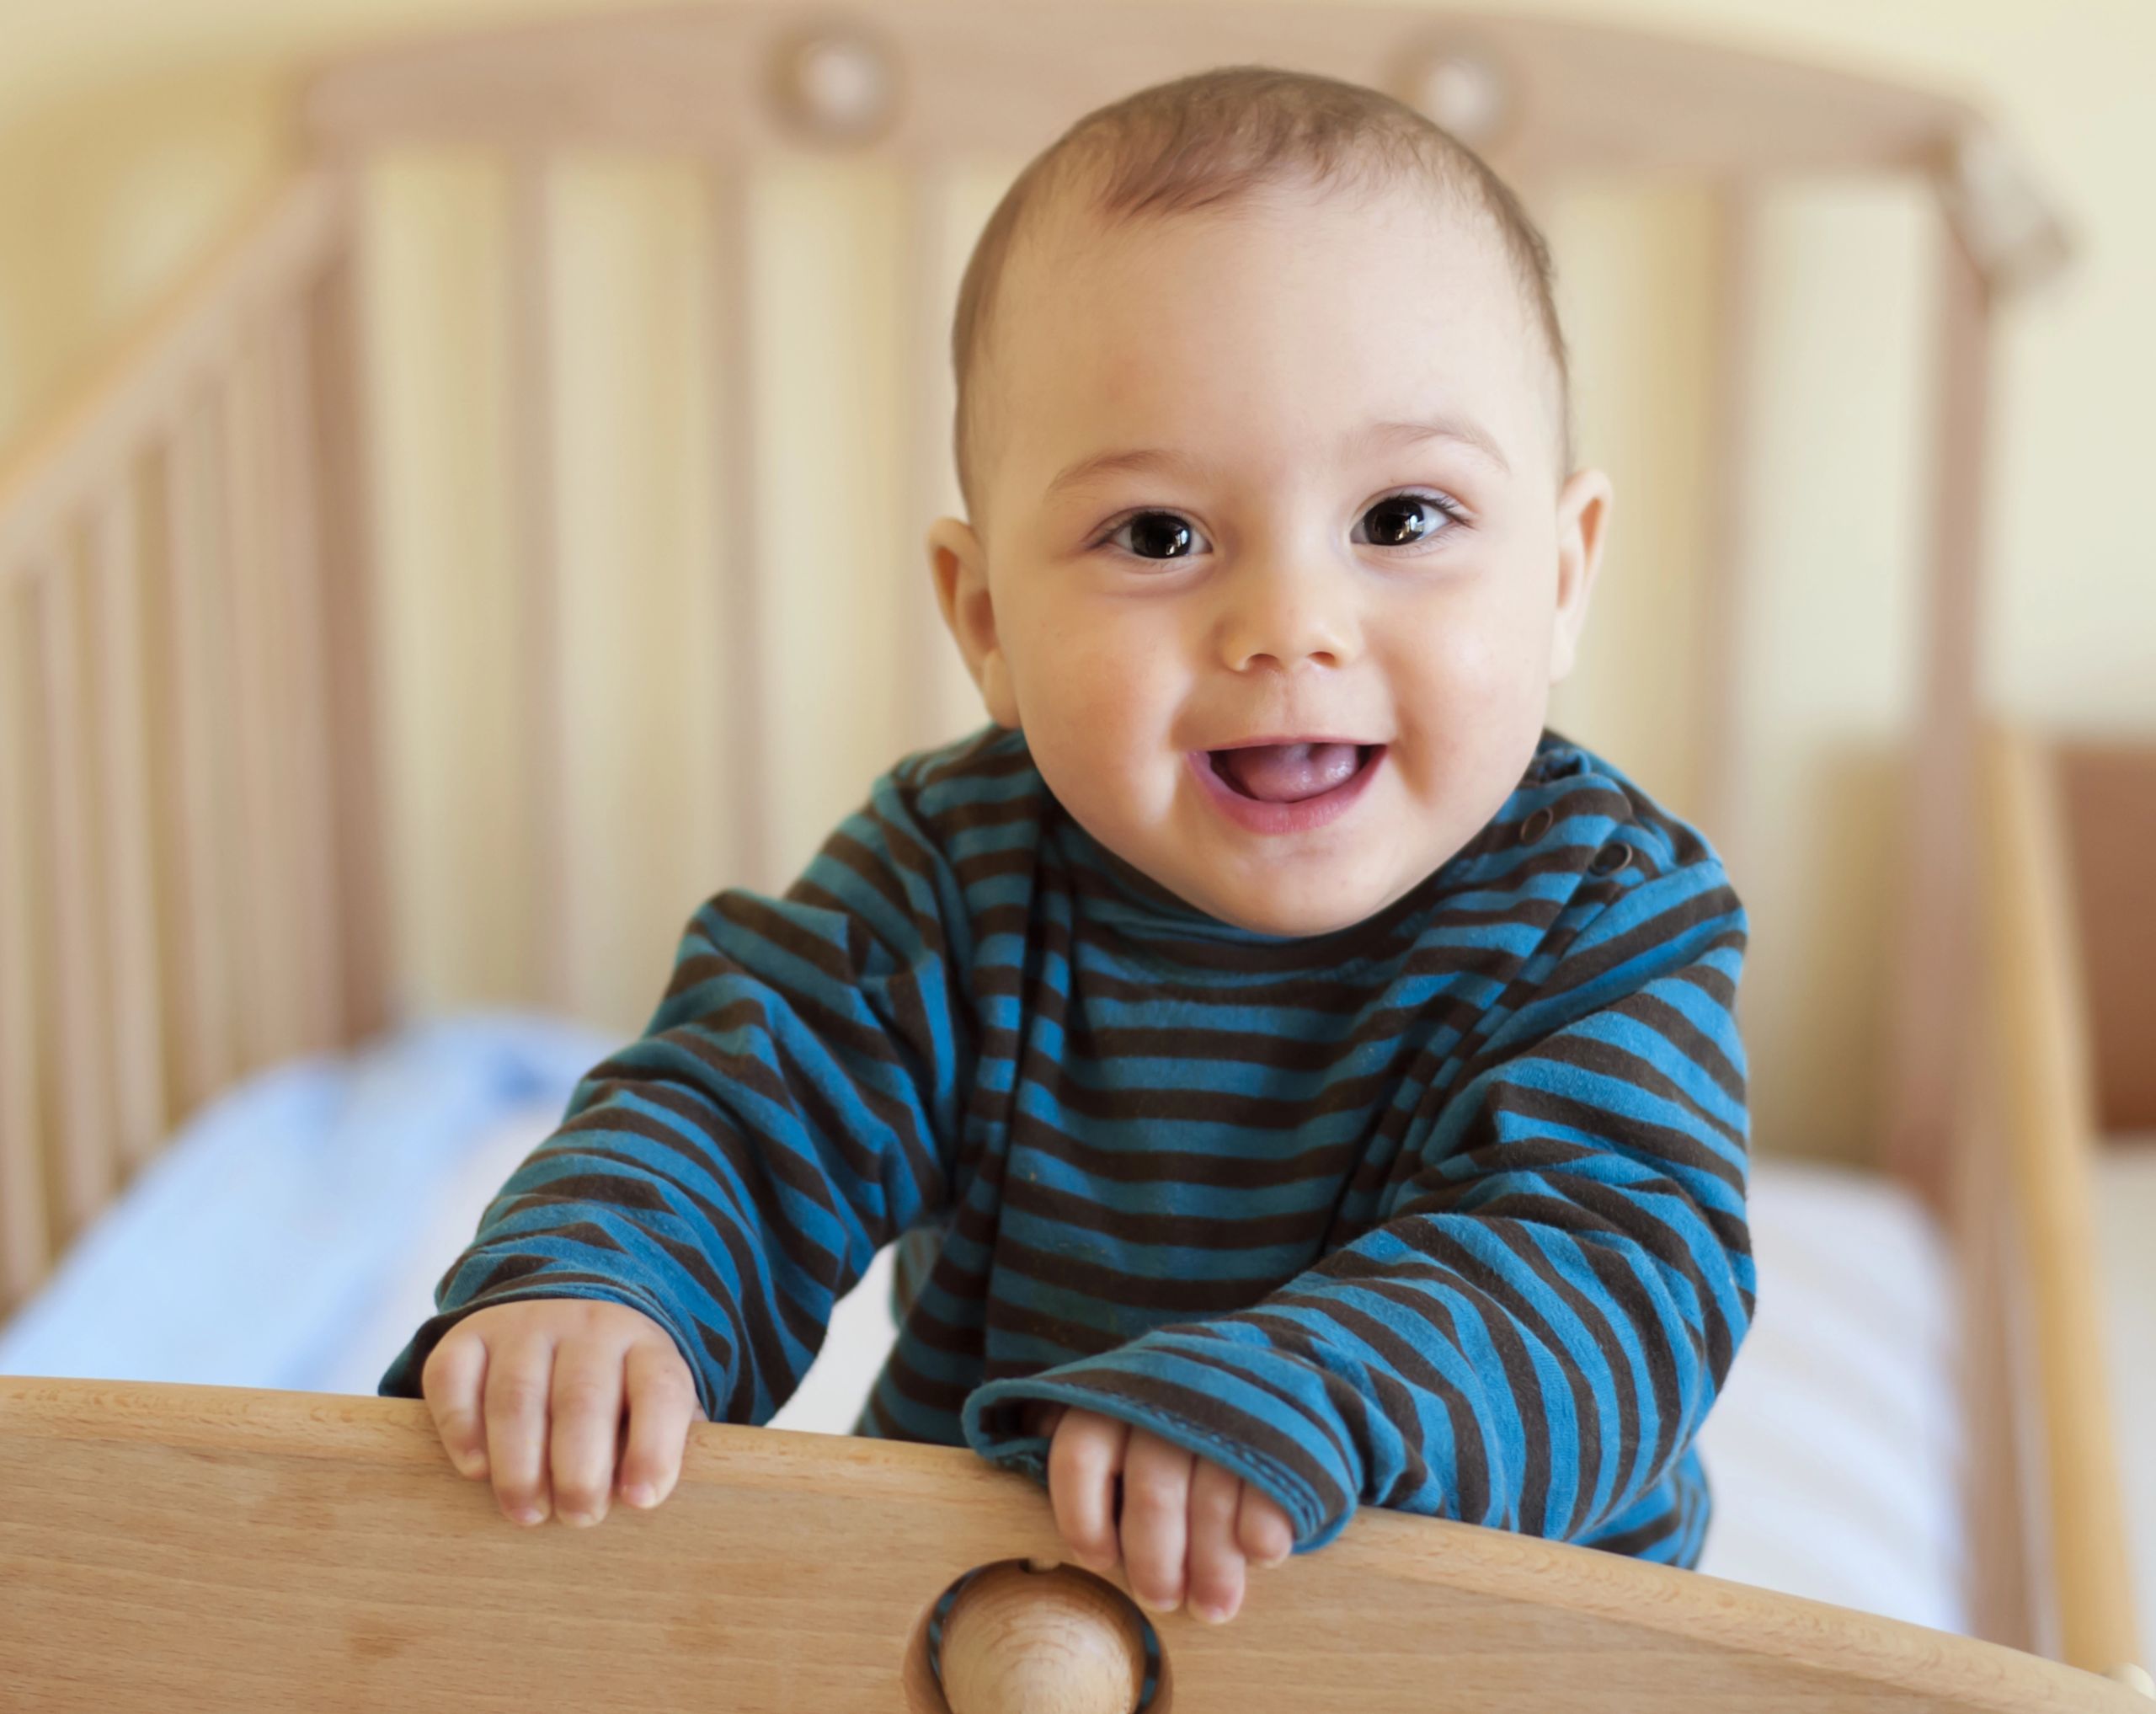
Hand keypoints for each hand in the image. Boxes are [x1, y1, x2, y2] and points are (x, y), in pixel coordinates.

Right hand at [420, 1298, 705, 1527]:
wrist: (560, 1321)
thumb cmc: (615, 1393)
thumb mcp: (650, 1409)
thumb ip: (663, 1446)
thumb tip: (654, 1503)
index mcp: (645, 1347)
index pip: (660, 1388)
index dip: (654, 1446)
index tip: (641, 1501)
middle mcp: (588, 1328)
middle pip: (584, 1398)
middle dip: (580, 1469)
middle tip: (578, 1517)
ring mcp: (525, 1328)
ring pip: (517, 1394)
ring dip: (519, 1464)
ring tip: (527, 1512)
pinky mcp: (467, 1336)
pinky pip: (455, 1377)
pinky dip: (462, 1428)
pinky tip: (476, 1469)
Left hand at [1023, 1401, 1293, 1623]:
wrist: (1282, 1357)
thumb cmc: (1187, 1411)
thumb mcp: (1131, 1410)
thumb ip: (1096, 1447)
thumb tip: (1052, 1478)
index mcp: (1121, 1393)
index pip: (1081, 1454)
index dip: (1082, 1517)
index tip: (1099, 1560)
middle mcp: (1170, 1396)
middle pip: (1151, 1492)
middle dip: (1155, 1562)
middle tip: (1164, 1600)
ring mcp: (1231, 1410)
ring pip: (1210, 1500)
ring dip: (1212, 1565)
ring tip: (1213, 1606)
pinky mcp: (1285, 1429)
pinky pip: (1264, 1494)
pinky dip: (1259, 1534)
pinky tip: (1259, 1555)